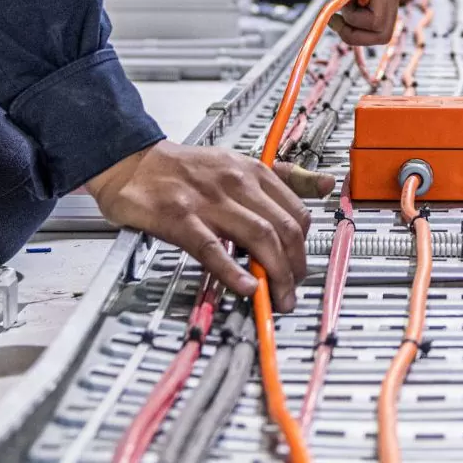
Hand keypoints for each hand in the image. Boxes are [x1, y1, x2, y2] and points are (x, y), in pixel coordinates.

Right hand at [86, 141, 335, 311]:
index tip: (302, 267)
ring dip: (274, 274)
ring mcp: (208, 200)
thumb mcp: (239, 163)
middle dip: (295, 266)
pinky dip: (232, 271)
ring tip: (277, 299)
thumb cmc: (185, 169)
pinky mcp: (180, 218)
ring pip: (257, 237)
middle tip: (292, 291)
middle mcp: (235, 183)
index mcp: (252, 171)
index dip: (305, 246)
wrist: (133, 163)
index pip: (296, 211)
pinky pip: (212, 247)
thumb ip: (284, 176)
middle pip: (282, 227)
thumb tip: (328, 184)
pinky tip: (245, 287)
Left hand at [278, 0, 401, 45]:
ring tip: (338, 17)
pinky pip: (374, 32)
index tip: (338, 2)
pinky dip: (356, 31)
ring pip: (380, 35)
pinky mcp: (380, 7)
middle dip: (356, 31)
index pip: (378, 20)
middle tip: (336, 15)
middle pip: (383, 33)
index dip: (355, 20)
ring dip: (356, 34)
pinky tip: (342, 17)